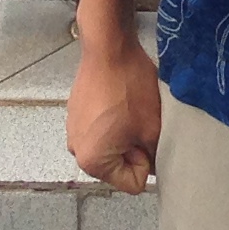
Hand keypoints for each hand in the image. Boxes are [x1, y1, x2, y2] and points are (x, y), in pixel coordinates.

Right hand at [68, 31, 163, 194]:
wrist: (109, 47)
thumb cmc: (129, 87)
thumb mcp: (152, 128)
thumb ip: (155, 157)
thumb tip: (154, 165)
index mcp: (92, 162)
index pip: (132, 182)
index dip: (145, 160)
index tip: (144, 135)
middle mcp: (76, 150)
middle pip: (119, 165)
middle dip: (134, 147)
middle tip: (140, 121)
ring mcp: (73, 130)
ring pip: (111, 145)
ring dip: (124, 133)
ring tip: (129, 108)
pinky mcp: (75, 112)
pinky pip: (101, 129)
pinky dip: (113, 120)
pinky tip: (119, 99)